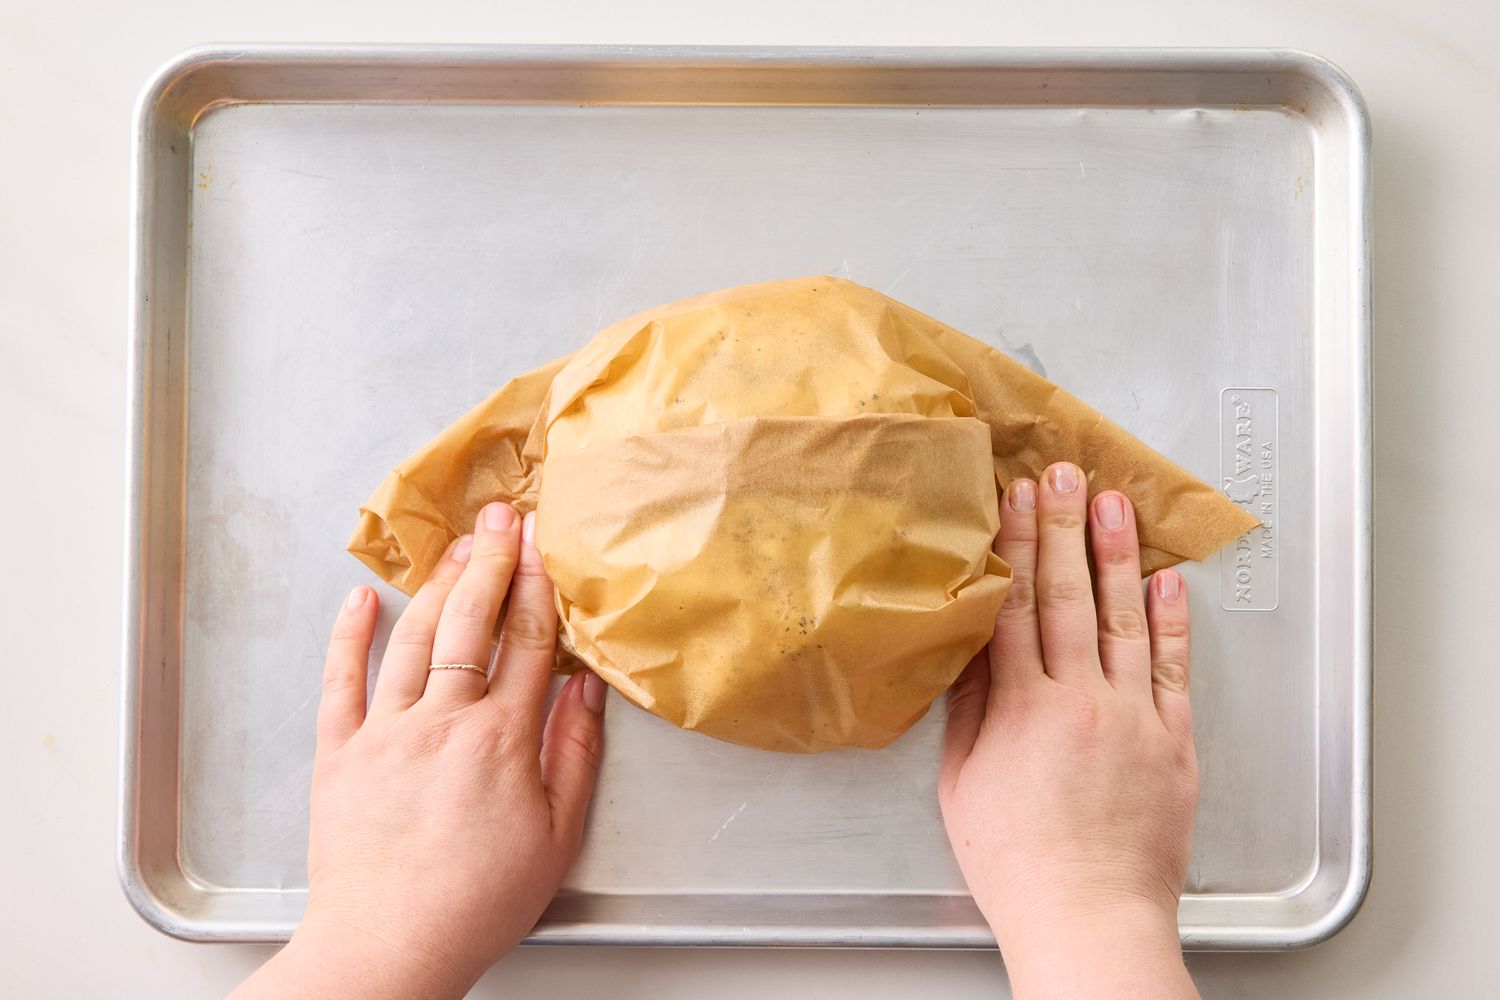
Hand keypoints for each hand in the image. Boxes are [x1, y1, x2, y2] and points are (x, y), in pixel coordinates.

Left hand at [232, 503, 607, 999]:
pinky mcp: (339, 754)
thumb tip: (585, 688)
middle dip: (490, 561)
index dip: (538, 586)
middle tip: (500, 516)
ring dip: (436, 585)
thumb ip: (574, 754)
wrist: (387, 946)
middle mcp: (443, 722)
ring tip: (456, 546)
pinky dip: (349, 636)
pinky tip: (361, 600)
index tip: (544, 544)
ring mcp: (385, 733)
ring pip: (412, 639)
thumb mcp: (556, 836)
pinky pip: (341, 682)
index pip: (527, 642)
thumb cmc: (476, 902)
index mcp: (502, 740)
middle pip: (470, 623)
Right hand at [939, 463, 1199, 999]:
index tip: (1013, 497)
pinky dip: (1172, 621)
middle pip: (1067, 595)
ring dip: (1117, 554)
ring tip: (1114, 503)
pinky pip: (1173, 668)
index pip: (1014, 604)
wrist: (1091, 918)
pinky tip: (1167, 582)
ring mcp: (1133, 716)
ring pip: (1125, 618)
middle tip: (1063, 473)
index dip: (1013, 543)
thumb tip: (971, 651)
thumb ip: (969, 711)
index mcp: (1021, 708)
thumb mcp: (962, 784)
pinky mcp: (1173, 740)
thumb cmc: (1019, 864)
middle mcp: (1080, 700)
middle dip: (1062, 526)